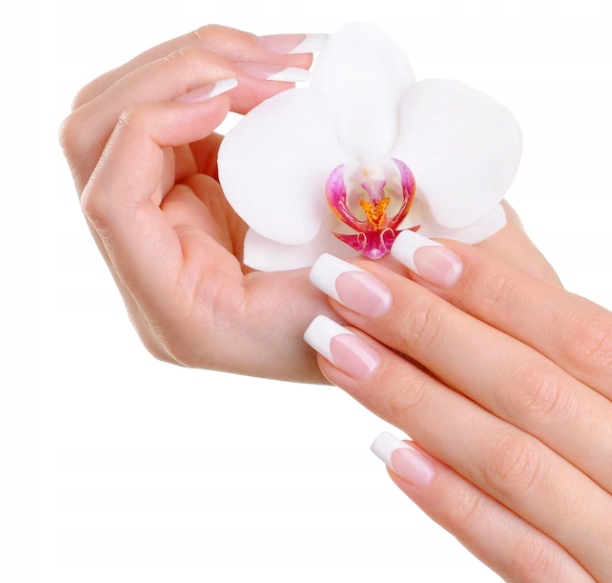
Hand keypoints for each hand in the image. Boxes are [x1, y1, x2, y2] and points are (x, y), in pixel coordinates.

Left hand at [59, 29, 554, 382]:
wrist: (365, 342)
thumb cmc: (366, 331)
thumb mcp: (352, 289)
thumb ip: (324, 218)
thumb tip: (337, 144)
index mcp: (176, 309)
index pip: (113, 201)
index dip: (156, 125)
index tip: (232, 95)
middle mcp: (151, 270)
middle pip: (95, 142)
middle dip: (173, 77)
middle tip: (262, 61)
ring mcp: (163, 228)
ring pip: (124, 116)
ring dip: (194, 70)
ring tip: (276, 60)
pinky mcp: (185, 197)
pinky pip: (172, 118)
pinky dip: (216, 84)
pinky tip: (272, 75)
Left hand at [301, 236, 611, 582]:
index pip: (594, 342)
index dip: (499, 293)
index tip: (423, 252)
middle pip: (534, 392)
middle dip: (427, 327)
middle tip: (347, 282)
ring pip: (512, 466)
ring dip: (414, 400)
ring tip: (341, 352)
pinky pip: (518, 561)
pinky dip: (450, 503)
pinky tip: (391, 453)